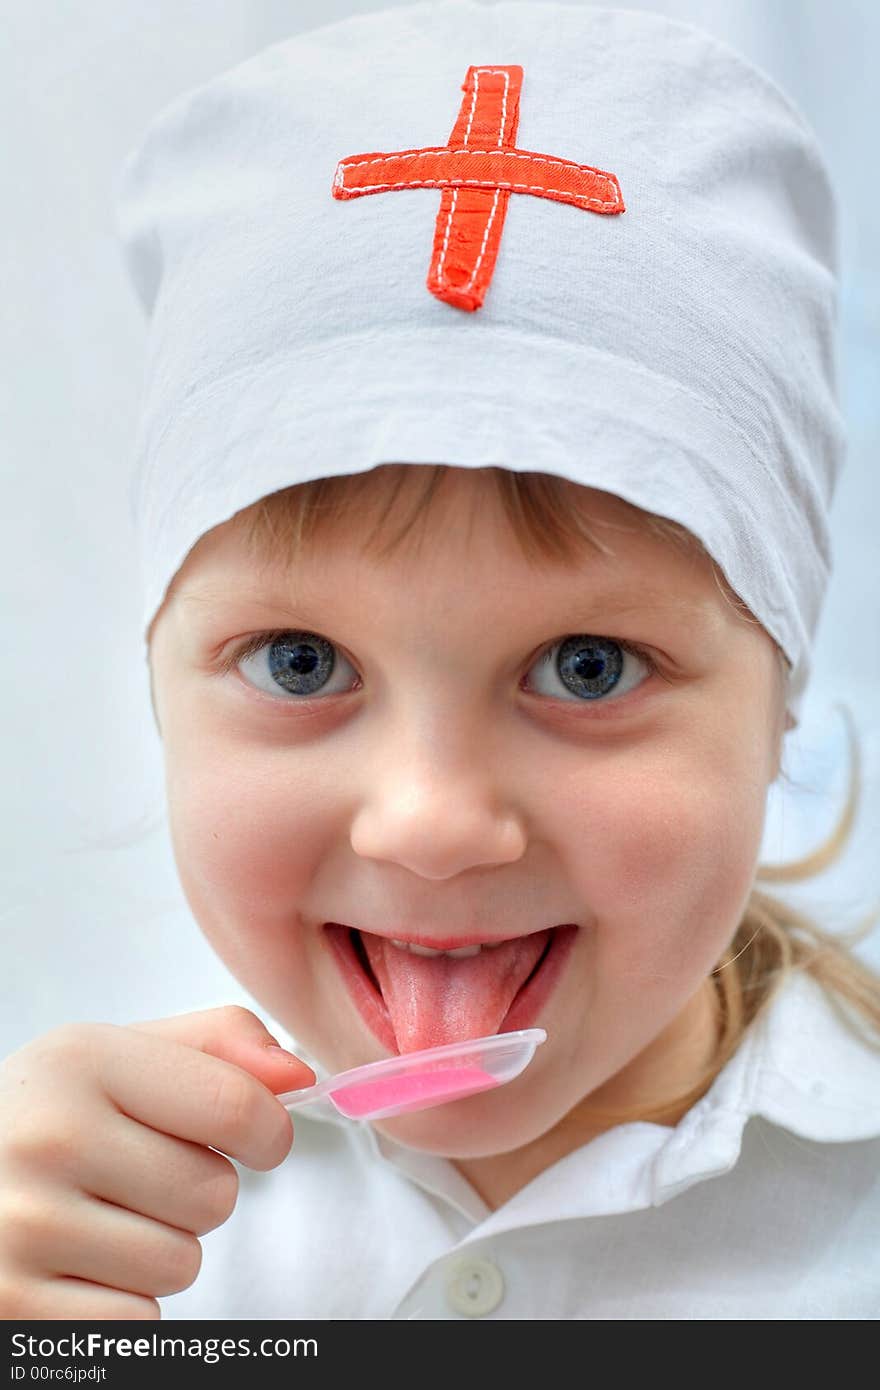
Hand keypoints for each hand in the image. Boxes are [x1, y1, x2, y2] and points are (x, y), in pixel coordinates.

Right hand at [0, 1005, 313, 1317]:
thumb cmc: (52, 1115)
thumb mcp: (121, 1056)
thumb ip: (219, 1046)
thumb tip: (299, 1074)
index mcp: (82, 1061)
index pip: (237, 1106)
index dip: (269, 1131)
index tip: (255, 1138)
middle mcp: (48, 1138)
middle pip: (214, 1194)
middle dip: (196, 1192)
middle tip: (136, 1178)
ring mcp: (25, 1228)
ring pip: (182, 1263)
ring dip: (160, 1248)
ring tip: (102, 1218)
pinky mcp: (16, 1308)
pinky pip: (139, 1318)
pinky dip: (122, 1301)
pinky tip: (76, 1264)